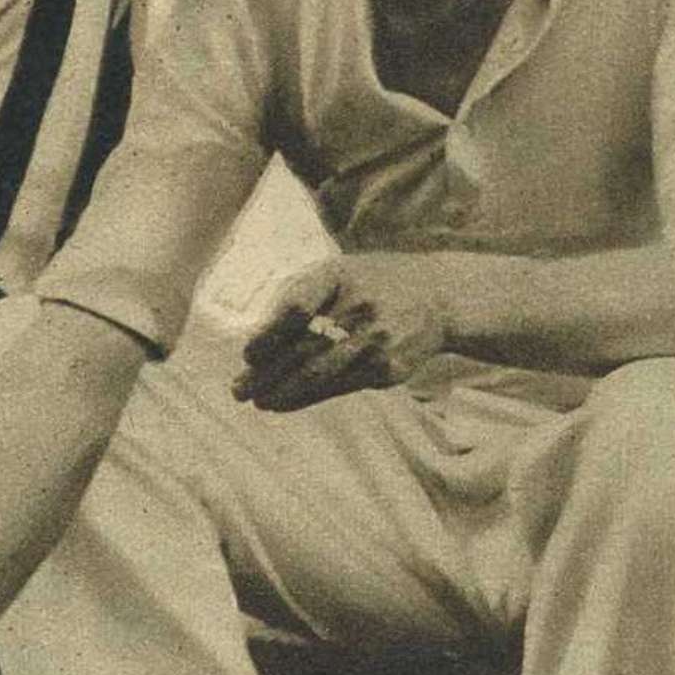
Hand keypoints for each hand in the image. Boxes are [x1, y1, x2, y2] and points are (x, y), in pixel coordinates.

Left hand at [233, 252, 448, 410]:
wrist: (436, 298)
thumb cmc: (369, 284)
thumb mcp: (337, 272)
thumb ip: (298, 296)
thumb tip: (254, 343)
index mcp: (339, 274)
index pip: (296, 307)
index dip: (268, 335)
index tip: (247, 356)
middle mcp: (360, 305)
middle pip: (304, 348)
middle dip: (266, 374)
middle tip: (238, 390)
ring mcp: (377, 338)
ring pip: (319, 374)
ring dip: (283, 392)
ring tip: (258, 401)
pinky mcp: (389, 368)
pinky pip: (340, 387)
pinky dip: (308, 397)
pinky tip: (286, 402)